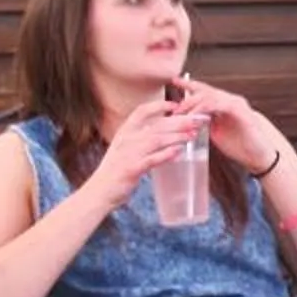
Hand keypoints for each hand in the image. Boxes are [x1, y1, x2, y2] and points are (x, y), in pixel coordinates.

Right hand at [83, 95, 206, 213]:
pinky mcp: (132, 169)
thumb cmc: (115, 171)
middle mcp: (126, 140)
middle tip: (197, 120)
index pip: (142, 111)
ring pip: (156, 140)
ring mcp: (129, 154)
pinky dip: (166, 155)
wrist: (99, 192)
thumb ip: (140, 141)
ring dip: (177, 136)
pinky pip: (152, 160)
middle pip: (156, 125)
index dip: (160, 106)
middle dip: (179, 121)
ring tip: (193, 135)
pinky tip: (179, 152)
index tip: (176, 104)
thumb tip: (163, 135)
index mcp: (124, 132)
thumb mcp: (125, 150)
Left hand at [175, 77, 290, 174]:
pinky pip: (220, 105)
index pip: (205, 90)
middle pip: (205, 91)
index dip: (189, 85)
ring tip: (182, 114)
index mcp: (224, 104)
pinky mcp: (241, 112)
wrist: (258, 155)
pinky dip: (206, 109)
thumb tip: (187, 120)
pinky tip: (196, 117)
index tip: (175, 81)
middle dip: (187, 98)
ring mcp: (236, 105)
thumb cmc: (240, 145)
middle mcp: (230, 101)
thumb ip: (204, 122)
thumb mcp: (216, 131)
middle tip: (174, 109)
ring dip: (194, 105)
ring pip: (211, 97)